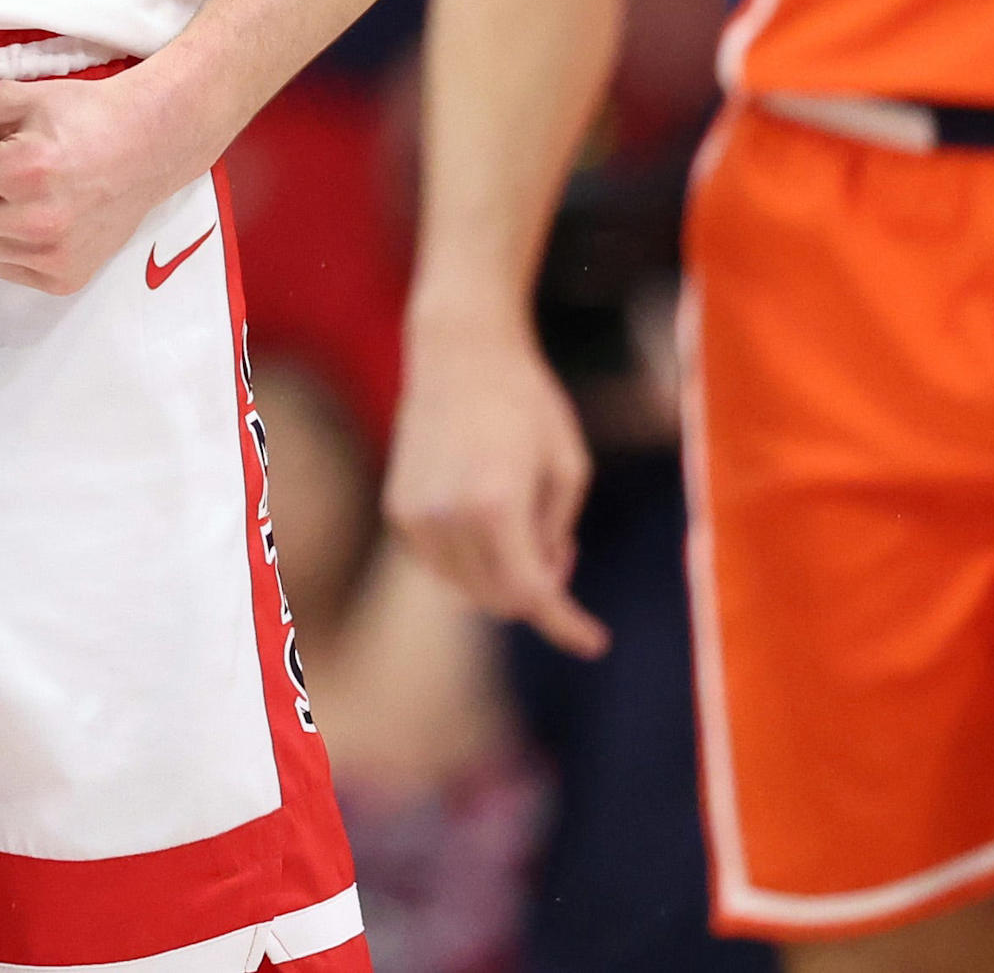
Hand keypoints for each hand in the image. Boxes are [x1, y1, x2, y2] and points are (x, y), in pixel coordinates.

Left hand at [0, 56, 207, 293]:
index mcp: (25, 168)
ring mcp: (53, 257)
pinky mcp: (63, 279)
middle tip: (0, 166)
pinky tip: (38, 213)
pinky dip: (5, 241)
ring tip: (19, 188)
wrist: (148, 145)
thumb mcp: (9, 98)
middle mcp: (40, 221)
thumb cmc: (77, 114)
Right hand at [385, 309, 605, 656]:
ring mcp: (415, 516)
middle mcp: (447, 518)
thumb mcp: (571, 466)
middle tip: (562, 546)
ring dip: (502, 573)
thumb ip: (558, 535)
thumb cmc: (527, 402)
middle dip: (538, 588)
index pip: (533, 595)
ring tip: (526, 520)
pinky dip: (471, 555)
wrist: (459, 350)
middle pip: (500, 600)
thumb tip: (537, 582)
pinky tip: (486, 507)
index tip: (596, 643)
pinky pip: (441, 562)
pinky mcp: (397, 509)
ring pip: (467, 587)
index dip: (567, 625)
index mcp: (496, 506)